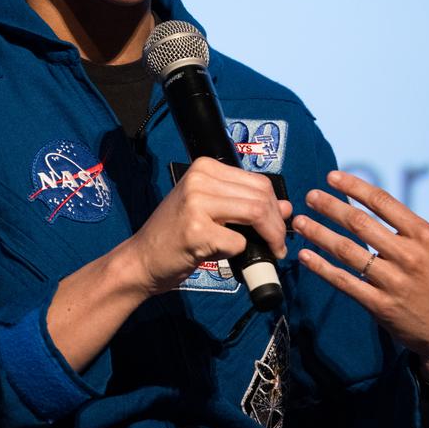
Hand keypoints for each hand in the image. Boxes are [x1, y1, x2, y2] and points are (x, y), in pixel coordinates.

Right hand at [123, 156, 290, 295]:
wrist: (142, 260)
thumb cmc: (177, 235)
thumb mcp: (212, 210)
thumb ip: (245, 204)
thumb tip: (287, 207)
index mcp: (205, 167)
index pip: (258, 181)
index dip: (276, 206)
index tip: (278, 225)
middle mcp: (200, 179)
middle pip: (260, 197)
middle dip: (277, 225)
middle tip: (278, 245)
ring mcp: (196, 203)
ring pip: (255, 214)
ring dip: (269, 238)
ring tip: (269, 252)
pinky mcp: (196, 231)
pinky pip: (238, 242)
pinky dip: (241, 253)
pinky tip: (228, 256)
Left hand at [292, 166, 428, 386]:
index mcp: (425, 236)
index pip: (383, 203)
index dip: (354, 187)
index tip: (332, 177)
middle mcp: (408, 256)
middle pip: (360, 224)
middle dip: (330, 206)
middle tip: (309, 196)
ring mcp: (393, 283)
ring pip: (348, 252)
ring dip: (320, 234)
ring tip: (299, 221)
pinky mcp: (380, 307)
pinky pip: (346, 283)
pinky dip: (323, 269)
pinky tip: (305, 256)